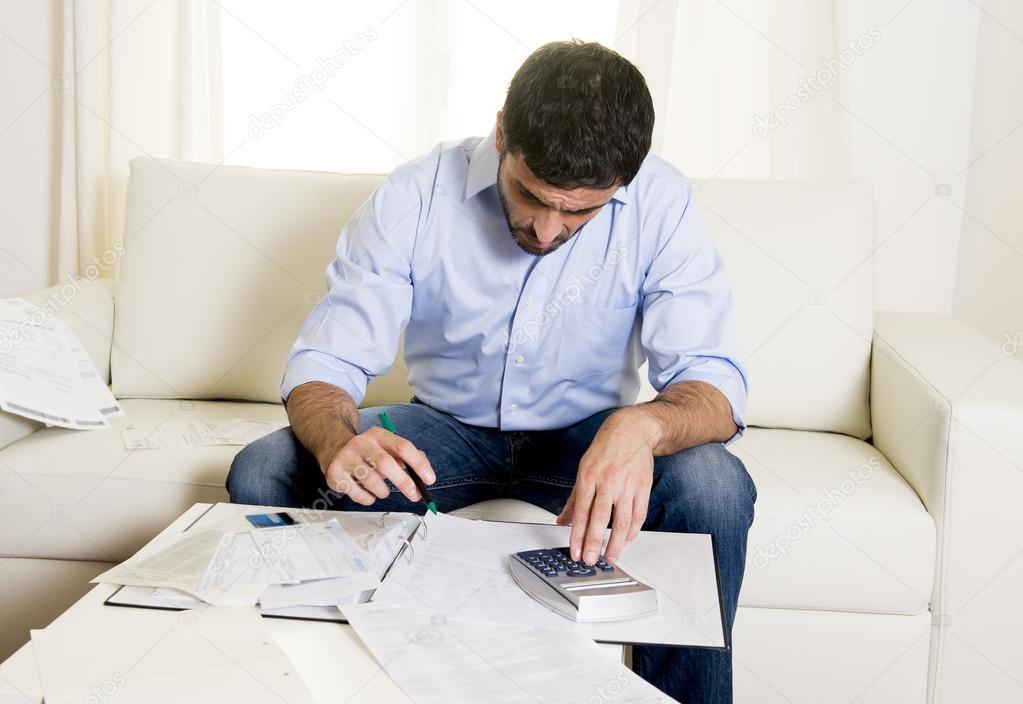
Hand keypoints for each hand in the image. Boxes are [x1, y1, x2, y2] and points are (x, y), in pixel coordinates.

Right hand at [319, 427, 434, 504]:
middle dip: (404, 482)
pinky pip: (357, 493)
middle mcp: (361, 443)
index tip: (429, 479)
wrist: (334, 447)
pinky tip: (368, 494)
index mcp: (378, 435)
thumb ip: (407, 457)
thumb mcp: (387, 447)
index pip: (402, 447)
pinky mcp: (335, 473)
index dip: (418, 464)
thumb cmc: (367, 451)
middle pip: (386, 463)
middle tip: (414, 494)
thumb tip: (425, 474)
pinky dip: (368, 498)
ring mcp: (346, 457)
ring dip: (383, 491)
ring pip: (371, 480)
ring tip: (383, 491)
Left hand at [556, 410, 654, 564]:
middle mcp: (607, 482)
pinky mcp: (643, 487)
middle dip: (594, 542)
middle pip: (600, 518)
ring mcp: (627, 485)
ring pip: (622, 521)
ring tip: (610, 558)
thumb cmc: (605, 450)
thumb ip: (574, 499)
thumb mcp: (584, 469)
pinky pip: (639, 515)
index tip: (576, 552)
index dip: (578, 535)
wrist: (632, 431)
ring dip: (616, 544)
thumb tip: (562, 521)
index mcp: (589, 477)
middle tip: (590, 560)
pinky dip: (633, 532)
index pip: (581, 512)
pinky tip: (626, 541)